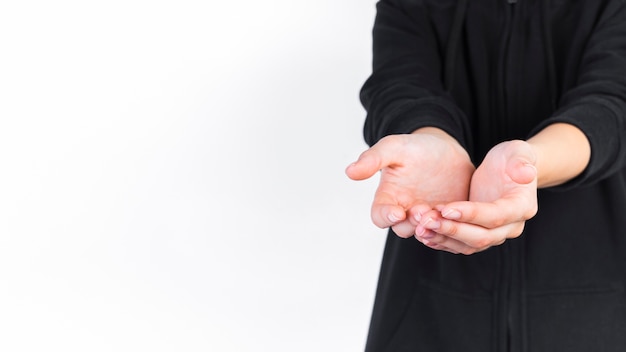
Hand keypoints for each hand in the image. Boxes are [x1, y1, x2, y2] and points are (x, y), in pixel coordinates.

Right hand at [346, 128, 474, 237]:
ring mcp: (426, 218)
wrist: (445, 150)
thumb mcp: (394, 148)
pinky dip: (450, 228)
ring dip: (431, 228)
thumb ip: (373, 159)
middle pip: (402, 229)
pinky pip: (447, 232)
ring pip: (425, 233)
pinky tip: (456, 218)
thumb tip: (349, 171)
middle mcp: (405, 212)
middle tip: (424, 211)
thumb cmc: (415, 148)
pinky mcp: (447, 220)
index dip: (385, 217)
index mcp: (388, 198)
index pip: (379, 216)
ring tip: (439, 214)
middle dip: (412, 223)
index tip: (396, 212)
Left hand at [415, 140, 537, 253]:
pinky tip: (423, 235)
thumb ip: (522, 161)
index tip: (446, 208)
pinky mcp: (479, 236)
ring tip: (420, 228)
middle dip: (452, 230)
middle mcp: (511, 227)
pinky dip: (442, 242)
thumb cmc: (512, 158)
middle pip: (481, 237)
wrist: (507, 171)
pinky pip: (460, 245)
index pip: (496, 216)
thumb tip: (526, 173)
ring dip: (443, 238)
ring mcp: (495, 235)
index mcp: (522, 207)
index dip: (471, 214)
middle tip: (427, 220)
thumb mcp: (518, 152)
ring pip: (468, 246)